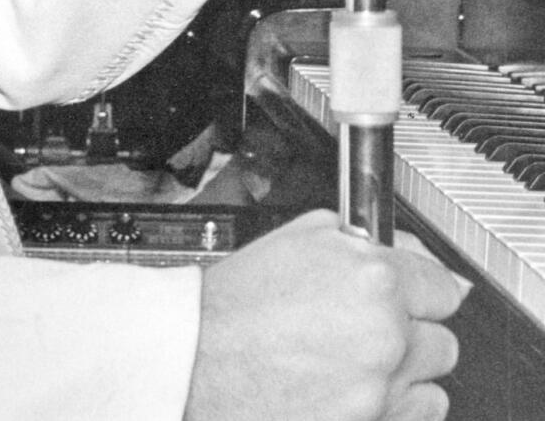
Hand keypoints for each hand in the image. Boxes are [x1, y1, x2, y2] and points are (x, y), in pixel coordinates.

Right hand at [184, 210, 467, 420]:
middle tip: (374, 325)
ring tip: (363, 361)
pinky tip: (357, 387)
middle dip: (414, 332)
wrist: (196, 359)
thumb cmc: (236, 303)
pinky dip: (393, 407)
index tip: (411, 292)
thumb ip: (363, 241)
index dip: (422, 287)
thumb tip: (407, 253)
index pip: (444, 287)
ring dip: (407, 375)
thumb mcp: (300, 237)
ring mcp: (377, 391)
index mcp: (373, 280)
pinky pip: (411, 419)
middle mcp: (384, 337)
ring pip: (434, 388)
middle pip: (443, 341)